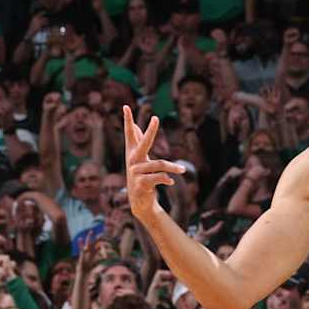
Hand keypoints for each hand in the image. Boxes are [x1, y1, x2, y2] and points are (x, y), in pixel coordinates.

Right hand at [122, 107, 182, 223]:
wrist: (139, 202)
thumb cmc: (141, 177)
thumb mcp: (140, 160)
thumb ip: (138, 144)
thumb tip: (137, 126)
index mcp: (132, 153)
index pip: (129, 134)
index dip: (128, 120)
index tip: (126, 106)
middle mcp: (132, 160)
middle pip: (143, 143)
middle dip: (150, 131)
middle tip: (156, 118)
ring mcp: (135, 172)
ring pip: (159, 165)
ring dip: (172, 167)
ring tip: (182, 170)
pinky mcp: (140, 184)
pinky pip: (158, 178)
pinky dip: (167, 179)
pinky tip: (171, 182)